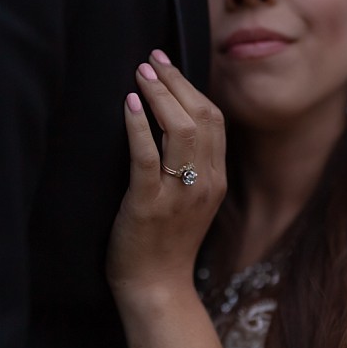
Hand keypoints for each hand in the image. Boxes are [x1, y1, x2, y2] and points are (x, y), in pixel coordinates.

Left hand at [107, 50, 226, 306]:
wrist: (157, 288)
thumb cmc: (166, 244)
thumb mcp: (191, 202)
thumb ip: (190, 168)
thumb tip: (171, 125)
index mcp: (216, 180)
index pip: (213, 120)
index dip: (191, 86)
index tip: (166, 64)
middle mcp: (204, 184)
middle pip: (200, 117)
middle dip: (175, 81)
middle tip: (151, 58)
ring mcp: (179, 195)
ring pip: (180, 131)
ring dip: (159, 95)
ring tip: (140, 73)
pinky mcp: (149, 206)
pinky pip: (147, 157)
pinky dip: (139, 126)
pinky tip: (130, 103)